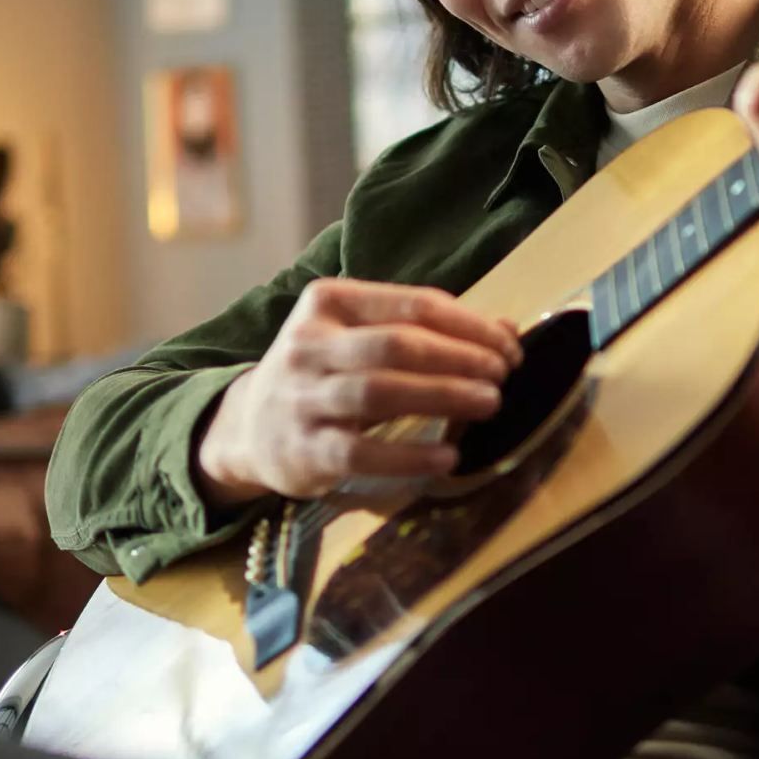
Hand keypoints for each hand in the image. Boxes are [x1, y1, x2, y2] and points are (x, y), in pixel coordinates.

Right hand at [196, 280, 520, 503]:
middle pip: (396, 345)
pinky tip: (448, 456)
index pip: (411, 304)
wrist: (250, 426)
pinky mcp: (303, 450)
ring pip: (378, 392)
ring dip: (442, 397)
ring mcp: (302, 397)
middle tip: (502, 376)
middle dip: (459, 359)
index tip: (508, 347)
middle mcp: (309, 344)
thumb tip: (508, 330)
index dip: (469, 325)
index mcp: (329, 302)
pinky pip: (361, 453)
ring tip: (488, 404)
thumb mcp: (363, 336)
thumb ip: (429, 330)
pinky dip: (409, 456)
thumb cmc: (325, 372)